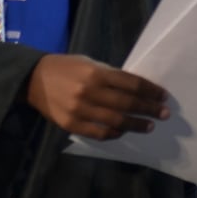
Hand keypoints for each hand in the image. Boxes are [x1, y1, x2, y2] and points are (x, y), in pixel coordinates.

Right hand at [26, 54, 169, 139]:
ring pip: (115, 121)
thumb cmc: (66, 67)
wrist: (32, 79)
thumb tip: (136, 89)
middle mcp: (89, 91)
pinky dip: (114, 134)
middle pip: (127, 104)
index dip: (150, 91)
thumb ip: (110, 76)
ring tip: (149, 126)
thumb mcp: (89, 63)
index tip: (163, 96)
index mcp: (96, 72)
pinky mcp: (71, 124)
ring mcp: (80, 110)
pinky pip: (98, 133)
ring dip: (136, 125)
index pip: (131, 83)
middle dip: (149, 109)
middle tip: (164, 114)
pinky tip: (123, 131)